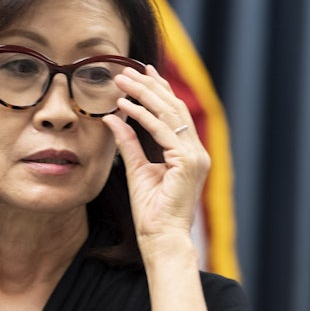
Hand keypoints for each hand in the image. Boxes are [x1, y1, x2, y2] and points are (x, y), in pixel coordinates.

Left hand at [102, 65, 210, 255]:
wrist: (161, 239)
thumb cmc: (151, 212)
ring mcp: (195, 156)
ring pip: (169, 114)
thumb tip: (113, 119)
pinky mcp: (187, 163)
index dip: (158, 90)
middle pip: (173, 108)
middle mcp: (196, 151)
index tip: (141, 72)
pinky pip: (162, 131)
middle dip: (148, 86)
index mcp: (188, 153)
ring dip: (143, 94)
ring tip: (122, 81)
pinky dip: (143, 116)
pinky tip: (125, 106)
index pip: (174, 113)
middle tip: (126, 71)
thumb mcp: (137, 170)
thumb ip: (129, 143)